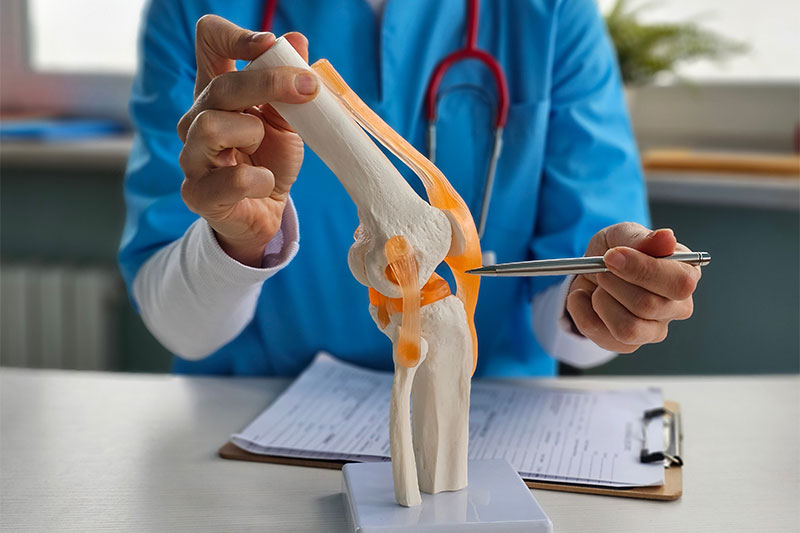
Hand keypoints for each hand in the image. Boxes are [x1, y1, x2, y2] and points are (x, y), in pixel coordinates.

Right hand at [177, 15, 317, 265]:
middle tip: (308, 89)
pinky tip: (266, 181)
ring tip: (264, 148)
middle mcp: (196, 118)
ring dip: (252, 134)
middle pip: (220, 86)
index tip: (269, 45)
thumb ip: (289, 84)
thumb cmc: (270, 160)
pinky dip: (257, 179)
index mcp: (217, 92)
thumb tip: (296, 40)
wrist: (265, 212)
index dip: (235, 37)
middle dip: (270, 83)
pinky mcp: (198, 193)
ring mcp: (191, 156)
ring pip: (212, 126)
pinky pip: (229, 179)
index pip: (208, 42)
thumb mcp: (288, 120)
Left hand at [565, 222, 700, 352]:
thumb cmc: (616, 251)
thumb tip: (665, 238)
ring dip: (601, 302)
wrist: (591, 271)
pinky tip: (586, 298)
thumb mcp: (622, 234)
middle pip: (648, 306)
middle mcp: (677, 307)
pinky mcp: (629, 344)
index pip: (680, 283)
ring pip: (627, 328)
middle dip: (613, 283)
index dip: (642, 270)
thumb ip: (641, 238)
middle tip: (602, 270)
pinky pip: (602, 336)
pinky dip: (583, 312)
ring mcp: (655, 330)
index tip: (612, 256)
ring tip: (598, 286)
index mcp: (685, 274)